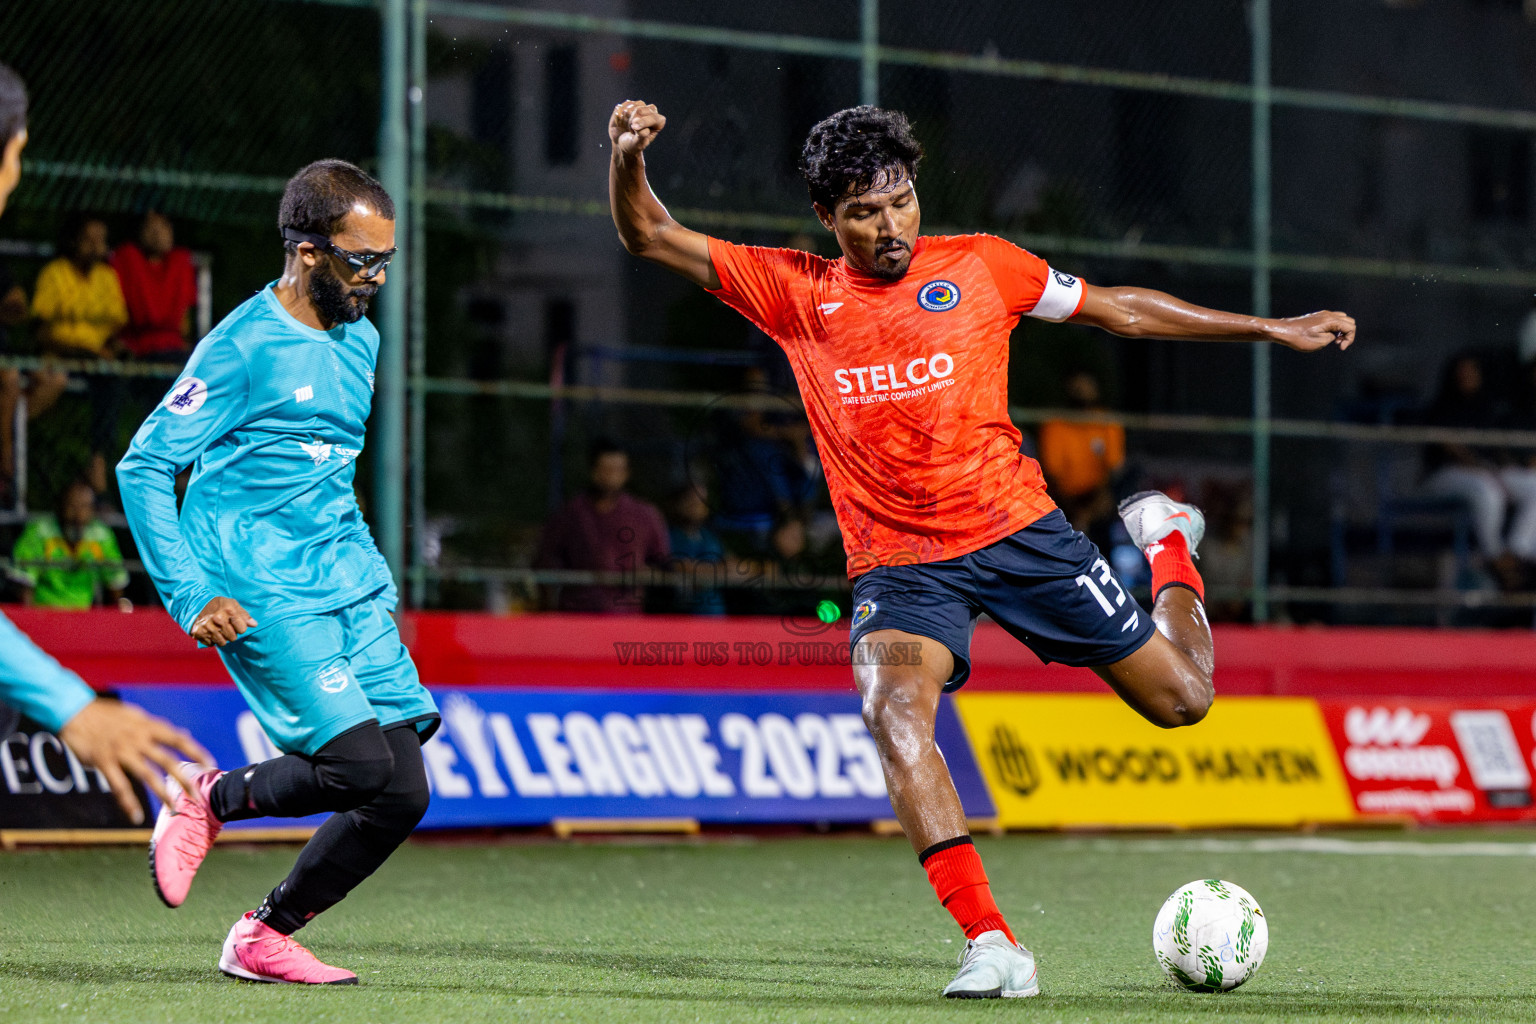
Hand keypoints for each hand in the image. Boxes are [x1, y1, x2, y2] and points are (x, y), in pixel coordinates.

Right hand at [58, 697, 215, 824]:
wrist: (74, 711)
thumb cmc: (107, 715)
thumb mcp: (136, 716)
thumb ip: (158, 728)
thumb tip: (183, 735)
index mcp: (148, 726)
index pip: (179, 739)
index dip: (196, 752)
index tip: (210, 765)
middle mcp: (138, 739)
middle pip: (167, 760)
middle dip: (184, 779)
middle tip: (198, 797)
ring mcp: (121, 751)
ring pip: (146, 775)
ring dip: (162, 793)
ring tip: (174, 808)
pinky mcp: (103, 762)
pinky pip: (119, 785)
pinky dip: (128, 802)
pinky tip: (136, 816)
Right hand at [191, 596, 256, 646]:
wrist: (194, 604)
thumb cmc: (217, 604)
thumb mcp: (232, 604)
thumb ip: (244, 615)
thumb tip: (254, 625)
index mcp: (228, 611)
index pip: (242, 629)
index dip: (240, 627)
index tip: (235, 623)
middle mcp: (218, 620)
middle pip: (233, 638)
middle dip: (231, 633)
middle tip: (225, 626)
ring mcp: (208, 627)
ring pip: (222, 642)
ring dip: (222, 638)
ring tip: (218, 629)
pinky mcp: (199, 633)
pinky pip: (211, 644)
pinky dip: (212, 640)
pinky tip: (210, 632)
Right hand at [609, 100, 665, 156]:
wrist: (621, 142)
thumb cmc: (633, 145)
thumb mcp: (638, 144)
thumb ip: (641, 134)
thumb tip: (637, 122)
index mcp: (658, 122)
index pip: (653, 118)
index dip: (643, 122)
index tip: (634, 128)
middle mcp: (651, 111)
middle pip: (640, 110)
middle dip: (632, 122)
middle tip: (631, 131)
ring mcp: (640, 106)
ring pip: (631, 108)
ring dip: (626, 119)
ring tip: (627, 127)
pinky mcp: (629, 105)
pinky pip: (622, 107)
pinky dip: (619, 116)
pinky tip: (621, 122)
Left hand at [1268, 310, 1355, 352]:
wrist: (1283, 331)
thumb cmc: (1299, 338)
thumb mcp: (1320, 342)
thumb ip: (1332, 337)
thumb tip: (1335, 335)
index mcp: (1330, 320)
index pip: (1351, 327)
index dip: (1350, 339)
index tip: (1341, 348)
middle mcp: (1328, 314)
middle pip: (1349, 321)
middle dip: (1348, 334)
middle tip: (1338, 344)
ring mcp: (1323, 314)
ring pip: (1342, 319)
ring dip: (1342, 330)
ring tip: (1334, 340)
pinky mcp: (1317, 317)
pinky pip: (1333, 320)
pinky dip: (1335, 327)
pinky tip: (1327, 336)